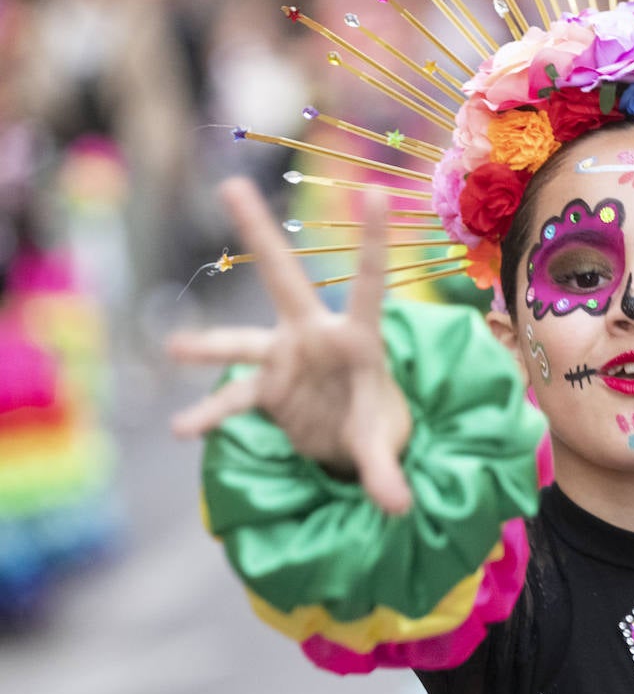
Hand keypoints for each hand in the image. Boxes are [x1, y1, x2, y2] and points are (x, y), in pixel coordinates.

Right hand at [168, 177, 413, 513]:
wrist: (350, 437)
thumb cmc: (375, 422)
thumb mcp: (382, 444)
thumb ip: (386, 472)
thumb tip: (400, 508)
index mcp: (358, 338)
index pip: (369, 283)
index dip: (371, 239)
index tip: (372, 188)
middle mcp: (314, 336)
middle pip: (283, 278)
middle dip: (258, 233)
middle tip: (230, 184)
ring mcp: (283, 358)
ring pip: (240, 339)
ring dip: (207, 343)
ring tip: (173, 347)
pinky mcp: (263, 388)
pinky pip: (231, 400)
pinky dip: (210, 417)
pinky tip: (182, 431)